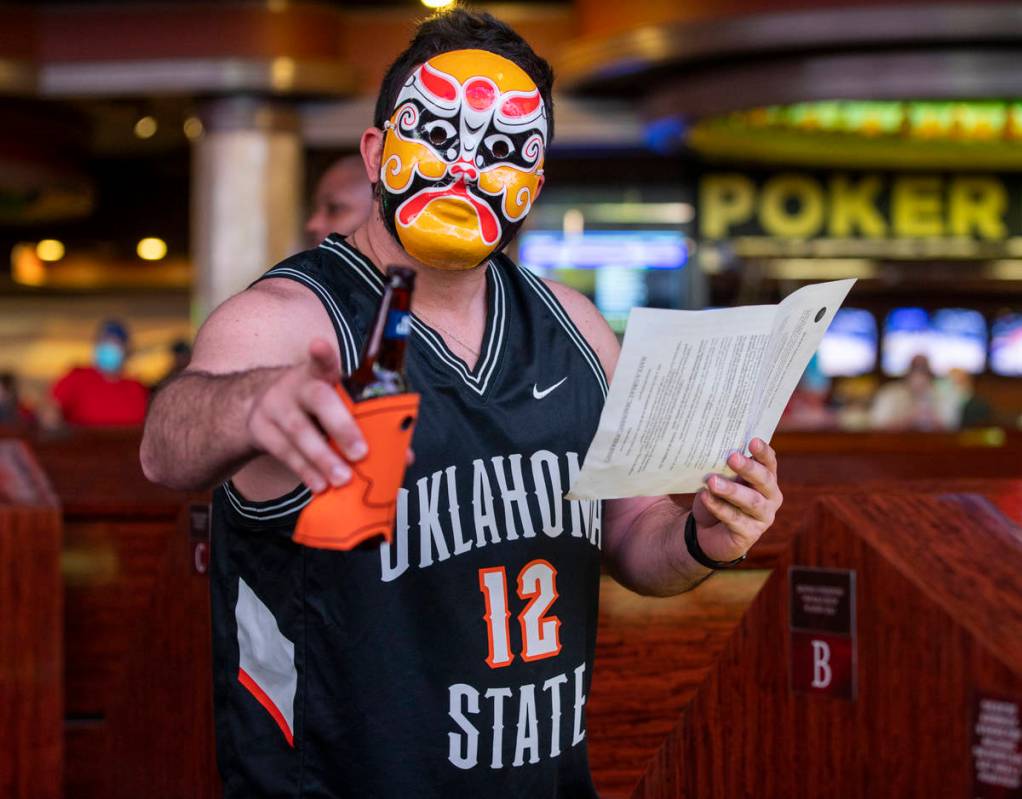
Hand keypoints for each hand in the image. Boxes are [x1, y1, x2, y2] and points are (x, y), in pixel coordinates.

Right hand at [245, 338, 367, 493]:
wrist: (260, 408)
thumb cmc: (312, 408)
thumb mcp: (334, 405)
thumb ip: (367, 423)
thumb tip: (404, 455)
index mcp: (320, 374)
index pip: (323, 361)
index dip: (322, 354)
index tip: (319, 346)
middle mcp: (296, 385)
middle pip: (317, 399)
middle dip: (341, 426)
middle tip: (360, 453)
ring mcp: (275, 406)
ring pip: (298, 431)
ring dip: (323, 458)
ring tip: (342, 478)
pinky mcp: (260, 430)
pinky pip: (284, 452)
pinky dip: (304, 470)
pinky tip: (319, 484)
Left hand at [684, 438, 782, 562]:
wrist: (707, 531)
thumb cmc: (718, 498)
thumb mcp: (721, 479)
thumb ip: (723, 466)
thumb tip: (711, 446)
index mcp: (766, 479)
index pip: (769, 463)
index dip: (763, 452)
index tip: (753, 441)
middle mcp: (770, 498)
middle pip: (764, 481)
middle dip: (748, 468)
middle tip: (732, 457)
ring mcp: (763, 518)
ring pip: (751, 501)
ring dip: (731, 490)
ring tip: (712, 481)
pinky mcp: (750, 535)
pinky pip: (734, 519)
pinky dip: (719, 507)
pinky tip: (705, 497)